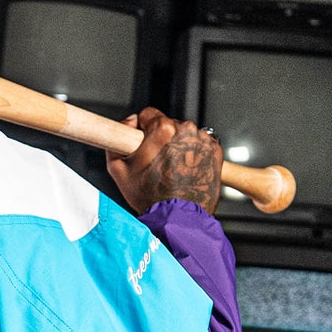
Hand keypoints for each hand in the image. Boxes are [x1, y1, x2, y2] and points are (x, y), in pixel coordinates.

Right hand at [106, 108, 222, 216]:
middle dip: (160, 139)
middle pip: (167, 124)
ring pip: (184, 134)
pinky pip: (199, 144)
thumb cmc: (150, 196)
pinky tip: (184, 170)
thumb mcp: (118, 168)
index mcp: (162, 129)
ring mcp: (203, 139)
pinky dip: (192, 153)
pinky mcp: (215, 150)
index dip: (141, 129)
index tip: (141, 142)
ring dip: (177, 146)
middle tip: (155, 162)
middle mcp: (186, 129)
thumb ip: (115, 139)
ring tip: (171, 169)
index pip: (148, 114)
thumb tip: (124, 125)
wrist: (178, 217)